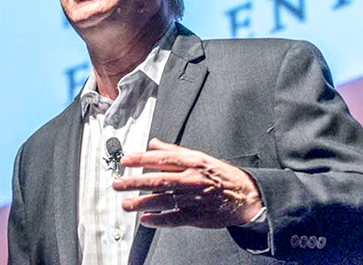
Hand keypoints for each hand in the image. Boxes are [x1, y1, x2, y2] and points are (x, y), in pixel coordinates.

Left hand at [112, 138, 262, 227]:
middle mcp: (191, 179)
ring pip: (163, 199)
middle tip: (117, 183)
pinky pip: (174, 218)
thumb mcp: (199, 157)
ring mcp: (193, 198)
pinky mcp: (196, 216)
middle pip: (157, 179)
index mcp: (192, 162)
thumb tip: (153, 143)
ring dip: (141, 202)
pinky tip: (146, 219)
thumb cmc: (221, 175)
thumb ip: (174, 151)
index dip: (141, 159)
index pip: (161, 158)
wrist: (244, 195)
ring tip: (126, 204)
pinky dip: (159, 219)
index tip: (126, 161)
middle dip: (134, 181)